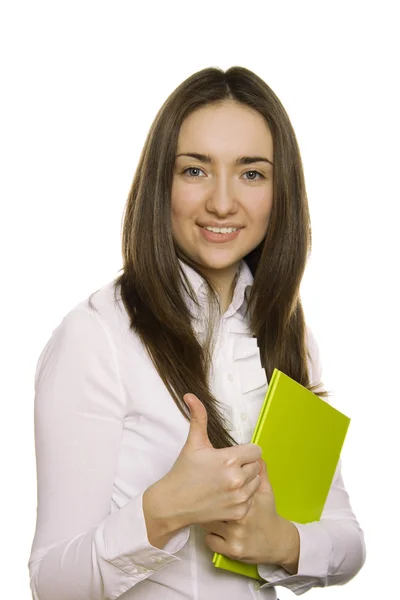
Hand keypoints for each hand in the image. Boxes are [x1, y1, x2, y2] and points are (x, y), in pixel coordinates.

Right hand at [148, 393, 261, 527]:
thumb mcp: (193, 442)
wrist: (173, 503)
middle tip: (226, 469)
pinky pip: (251, 499)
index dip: (245, 452)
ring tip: (226, 481)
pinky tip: (226, 495)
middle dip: (244, 465)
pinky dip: (242, 498)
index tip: (233, 456)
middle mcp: (237, 479)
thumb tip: (190, 396)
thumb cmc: (183, 472)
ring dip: (246, 481)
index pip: (256, 451)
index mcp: (229, 459)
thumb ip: (198, 417)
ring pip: (256, 482)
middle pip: (256, 466)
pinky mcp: (239, 512)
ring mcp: (239, 497)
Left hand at [201, 459, 299, 571]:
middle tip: (206, 496)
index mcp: (249, 498)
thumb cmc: (267, 513)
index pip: (226, 483)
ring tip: (210, 513)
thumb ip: (259, 471)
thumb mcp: (266, 491)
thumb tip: (254, 453)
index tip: (210, 480)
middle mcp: (243, 516)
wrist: (277, 543)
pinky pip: (209, 539)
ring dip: (207, 517)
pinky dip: (209, 535)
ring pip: (208, 521)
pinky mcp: (232, 550)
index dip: (214, 480)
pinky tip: (215, 529)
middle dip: (208, 499)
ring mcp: (237, 534)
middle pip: (213, 502)